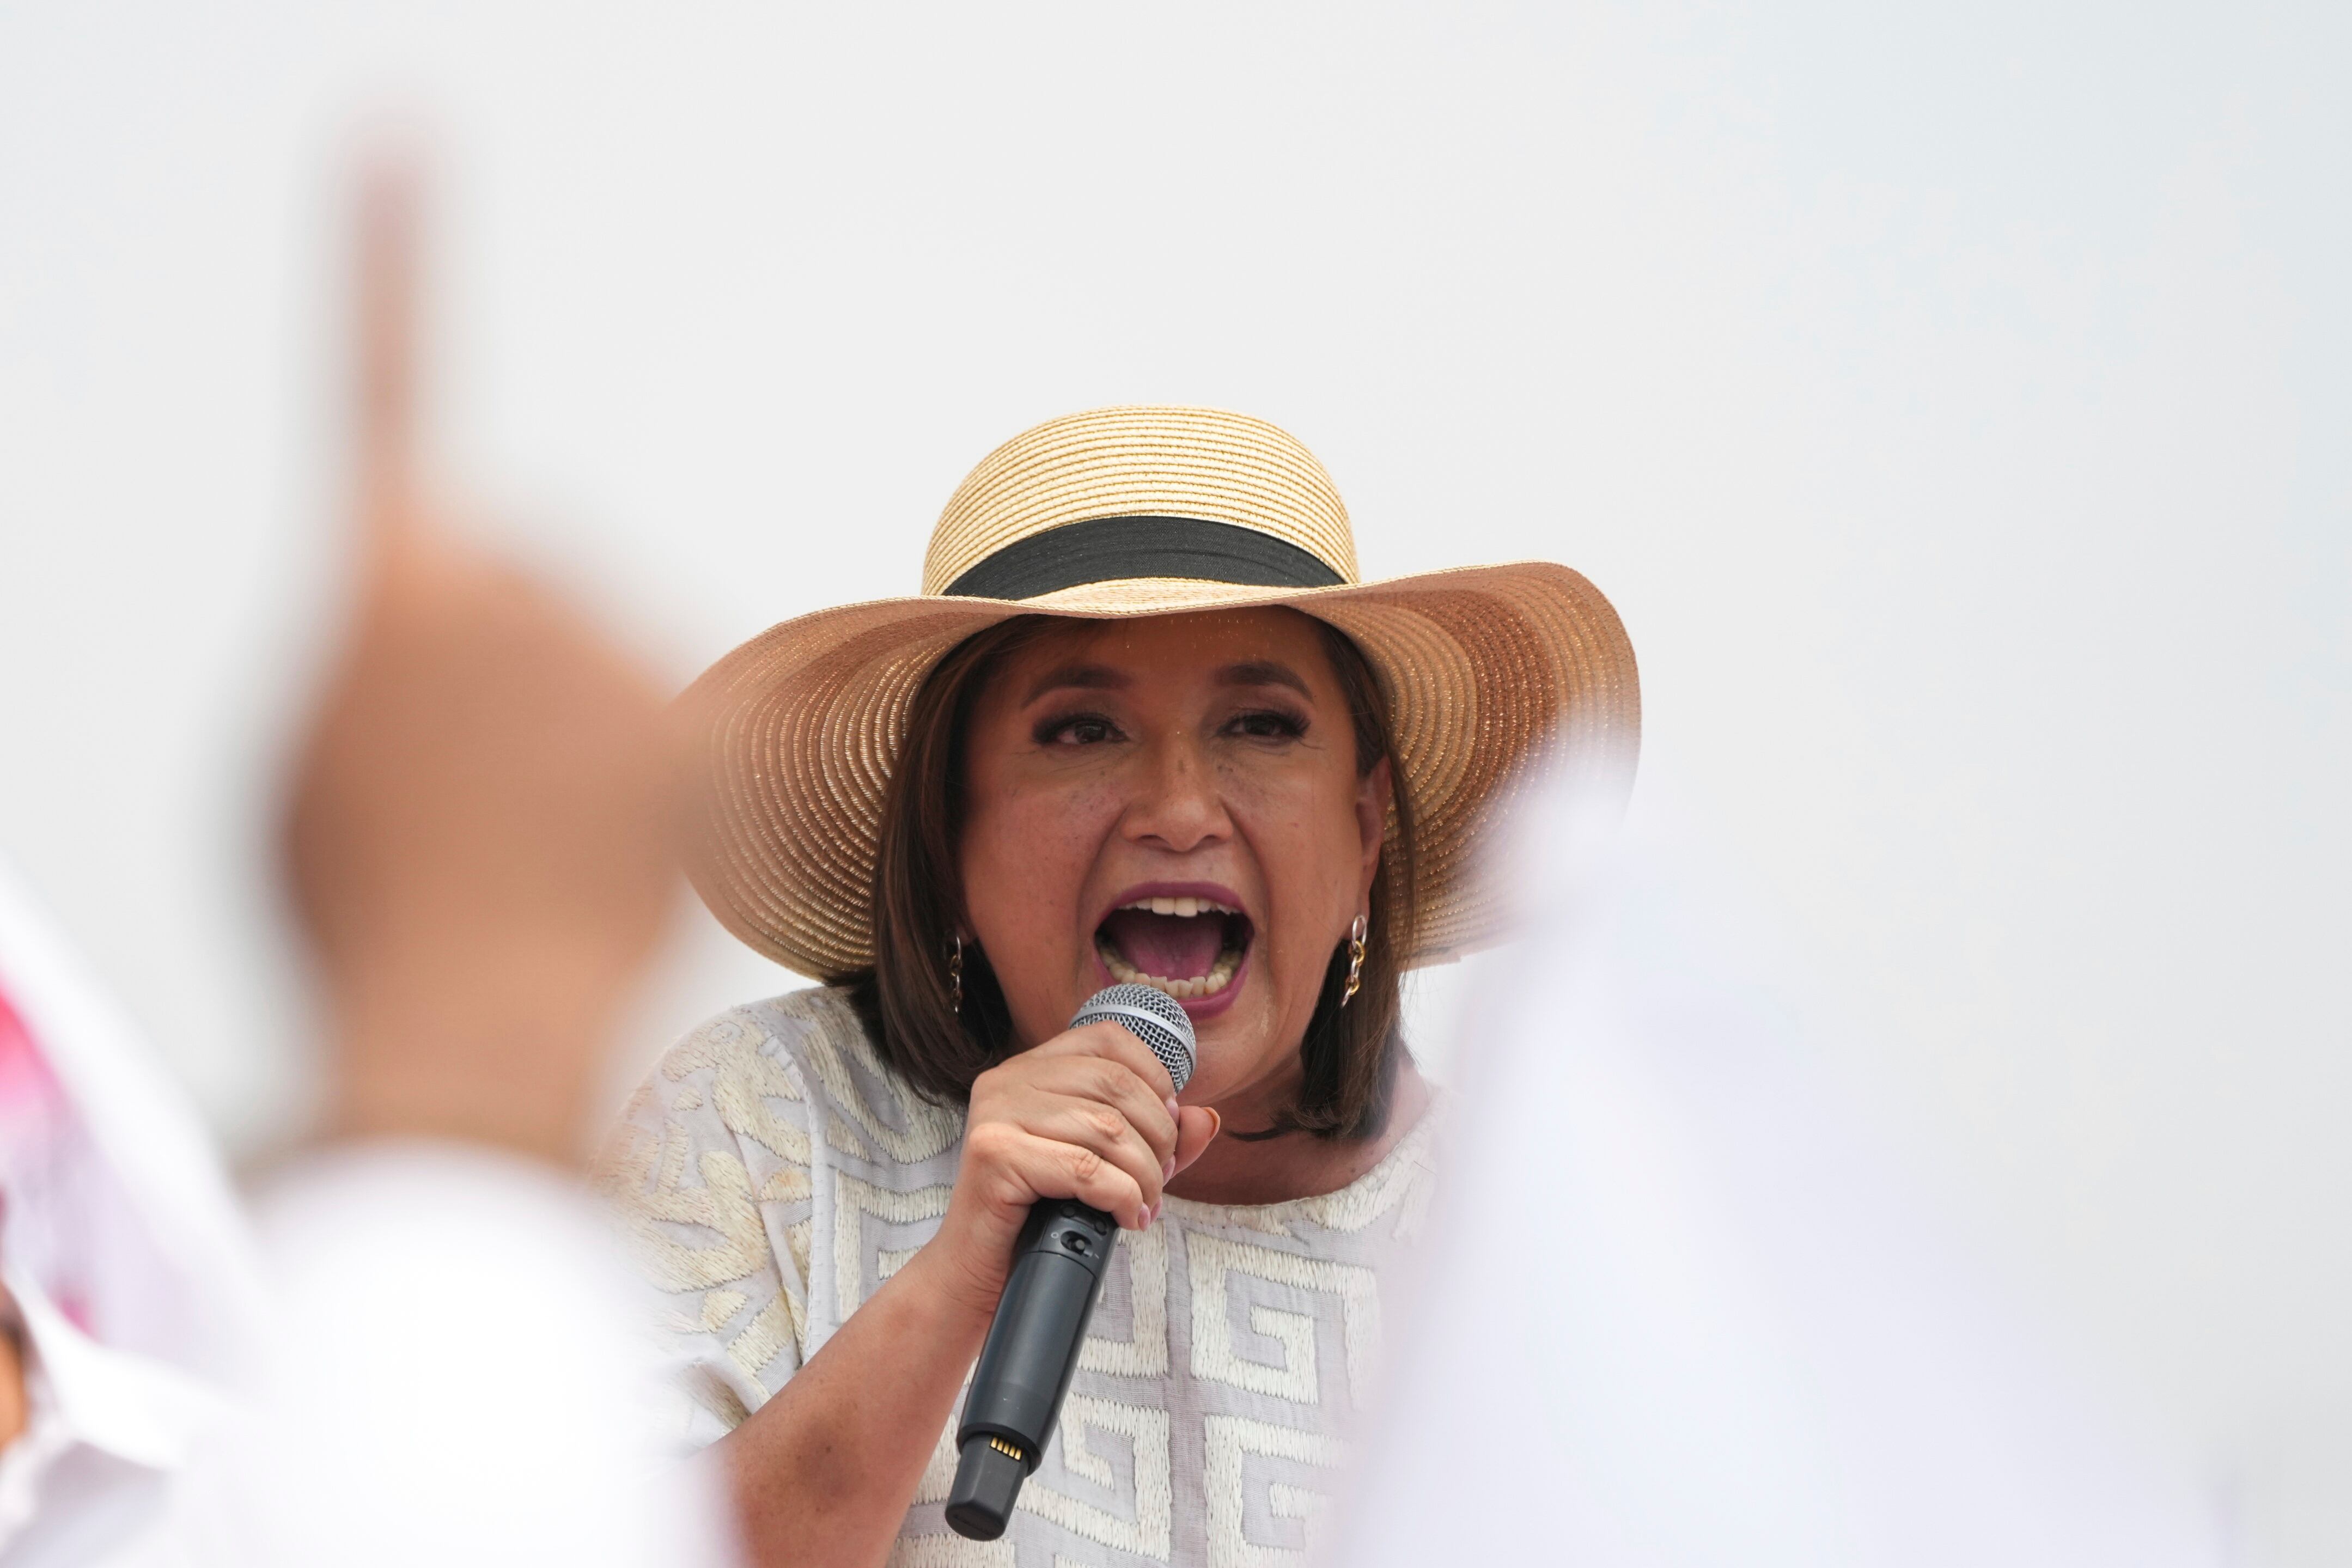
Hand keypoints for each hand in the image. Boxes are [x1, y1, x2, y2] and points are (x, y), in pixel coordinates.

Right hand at [281, 153, 678, 1167]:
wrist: (463, 1016)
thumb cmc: (359, 904)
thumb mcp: (304, 768)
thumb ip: (369, 671)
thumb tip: (433, 657)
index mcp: (387, 580)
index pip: (380, 385)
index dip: (386, 262)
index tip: (395, 138)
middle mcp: (511, 579)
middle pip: (526, 583)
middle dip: (511, 667)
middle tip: (472, 786)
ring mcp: (613, 643)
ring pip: (603, 656)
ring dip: (578, 731)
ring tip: (534, 834)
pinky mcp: (694, 711)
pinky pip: (667, 716)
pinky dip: (643, 770)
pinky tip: (599, 846)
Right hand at [924, 1022, 1219, 1315]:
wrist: (981, 1275)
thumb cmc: (1042, 1217)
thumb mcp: (1112, 1168)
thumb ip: (1159, 1140)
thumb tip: (1207, 1119)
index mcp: (1031, 1068)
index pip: (1110, 1039)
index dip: (1155, 1078)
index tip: (1166, 1128)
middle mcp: (1008, 1079)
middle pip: (1117, 1085)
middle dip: (1158, 1137)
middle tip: (1160, 1179)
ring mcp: (996, 1112)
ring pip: (1107, 1128)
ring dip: (1145, 1175)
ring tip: (1144, 1205)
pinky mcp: (993, 1154)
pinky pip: (1085, 1168)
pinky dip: (1122, 1197)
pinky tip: (1127, 1217)